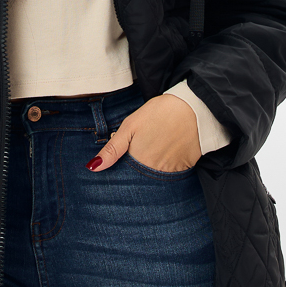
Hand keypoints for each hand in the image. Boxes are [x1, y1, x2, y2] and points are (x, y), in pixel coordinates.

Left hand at [85, 93, 201, 173]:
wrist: (193, 107)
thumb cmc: (158, 113)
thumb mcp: (130, 126)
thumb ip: (112, 149)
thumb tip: (93, 168)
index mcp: (138, 162)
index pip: (125, 177)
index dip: (122, 170)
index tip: (124, 161)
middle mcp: (155, 172)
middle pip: (140, 179)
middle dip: (136, 171)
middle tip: (144, 149)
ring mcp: (172, 172)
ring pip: (156, 177)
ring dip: (153, 169)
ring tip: (157, 148)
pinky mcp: (186, 169)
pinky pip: (173, 175)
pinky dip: (168, 167)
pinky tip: (169, 150)